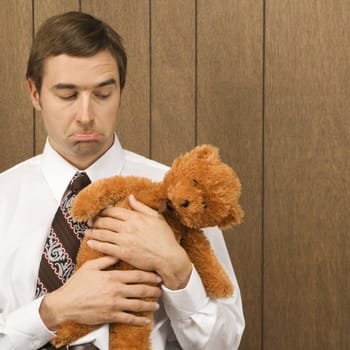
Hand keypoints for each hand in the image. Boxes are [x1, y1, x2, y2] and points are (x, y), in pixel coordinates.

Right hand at [39, 255, 160, 329]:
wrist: (65, 304)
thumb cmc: (77, 284)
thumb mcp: (90, 266)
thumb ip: (106, 260)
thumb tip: (116, 252)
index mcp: (112, 277)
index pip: (136, 275)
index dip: (149, 276)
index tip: (157, 276)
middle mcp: (116, 290)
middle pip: (140, 289)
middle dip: (153, 289)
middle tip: (161, 289)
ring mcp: (114, 304)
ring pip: (137, 304)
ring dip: (149, 304)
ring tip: (156, 303)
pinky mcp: (110, 316)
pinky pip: (128, 319)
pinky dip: (138, 320)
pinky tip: (145, 320)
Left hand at [85, 195, 192, 289]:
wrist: (168, 257)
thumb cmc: (165, 239)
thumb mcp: (156, 218)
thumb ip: (141, 207)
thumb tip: (131, 197)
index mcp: (136, 217)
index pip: (113, 211)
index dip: (103, 211)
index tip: (99, 213)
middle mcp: (128, 227)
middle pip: (105, 221)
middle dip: (95, 220)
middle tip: (90, 221)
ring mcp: (124, 240)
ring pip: (103, 233)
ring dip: (93, 232)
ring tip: (87, 231)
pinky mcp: (123, 253)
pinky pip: (105, 247)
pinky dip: (96, 244)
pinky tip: (90, 242)